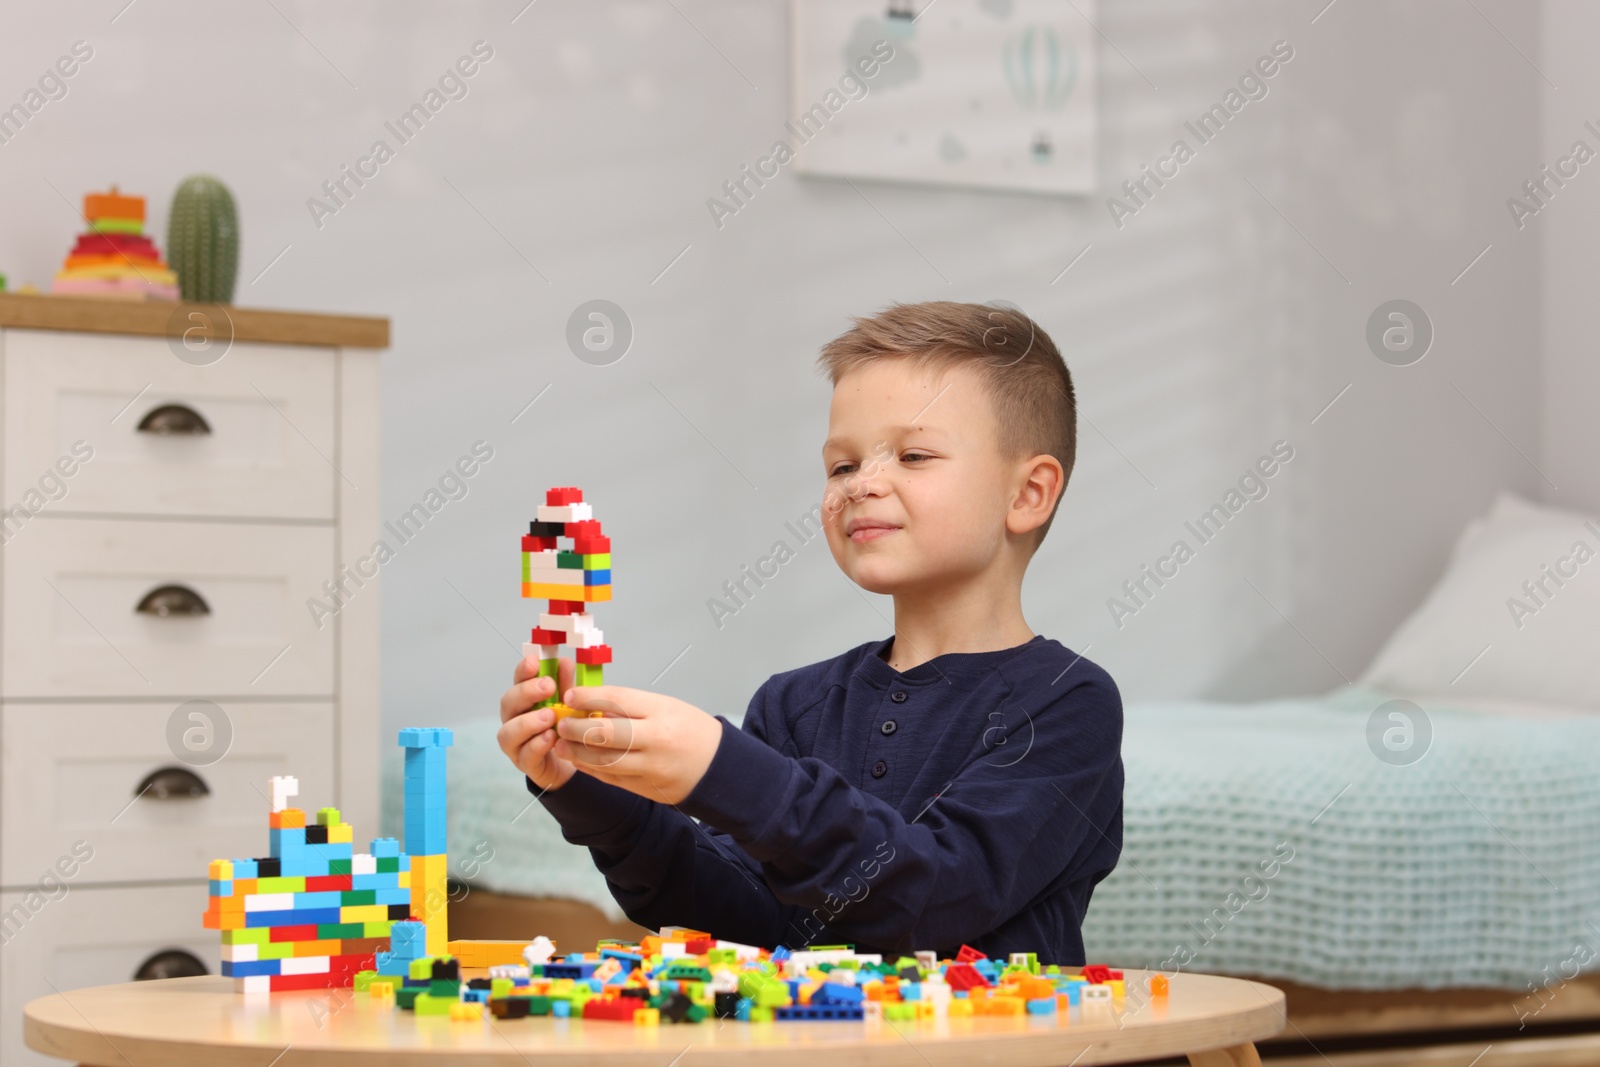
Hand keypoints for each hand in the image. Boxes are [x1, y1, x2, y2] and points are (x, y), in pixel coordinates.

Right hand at [497, 653, 577, 792]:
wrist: (572, 760)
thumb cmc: (566, 727)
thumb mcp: (569, 703)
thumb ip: (566, 685)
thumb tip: (565, 662)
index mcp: (524, 701)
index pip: (518, 681)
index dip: (523, 670)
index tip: (534, 661)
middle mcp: (514, 720)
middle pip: (508, 703)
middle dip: (526, 692)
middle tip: (547, 686)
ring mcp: (516, 743)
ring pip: (508, 732)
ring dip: (527, 722)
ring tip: (549, 716)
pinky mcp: (525, 763)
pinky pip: (525, 755)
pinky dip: (537, 745)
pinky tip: (551, 737)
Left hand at [551, 684, 723, 804]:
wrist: (718, 767)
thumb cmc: (690, 730)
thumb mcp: (666, 707)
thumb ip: (631, 708)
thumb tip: (591, 707)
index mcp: (662, 712)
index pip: (618, 700)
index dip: (589, 697)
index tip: (570, 695)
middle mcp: (656, 740)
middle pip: (605, 733)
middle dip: (576, 728)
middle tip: (561, 723)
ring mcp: (650, 767)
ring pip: (603, 760)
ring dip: (576, 752)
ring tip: (561, 743)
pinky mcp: (645, 787)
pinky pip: (610, 777)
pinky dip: (590, 768)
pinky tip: (578, 759)